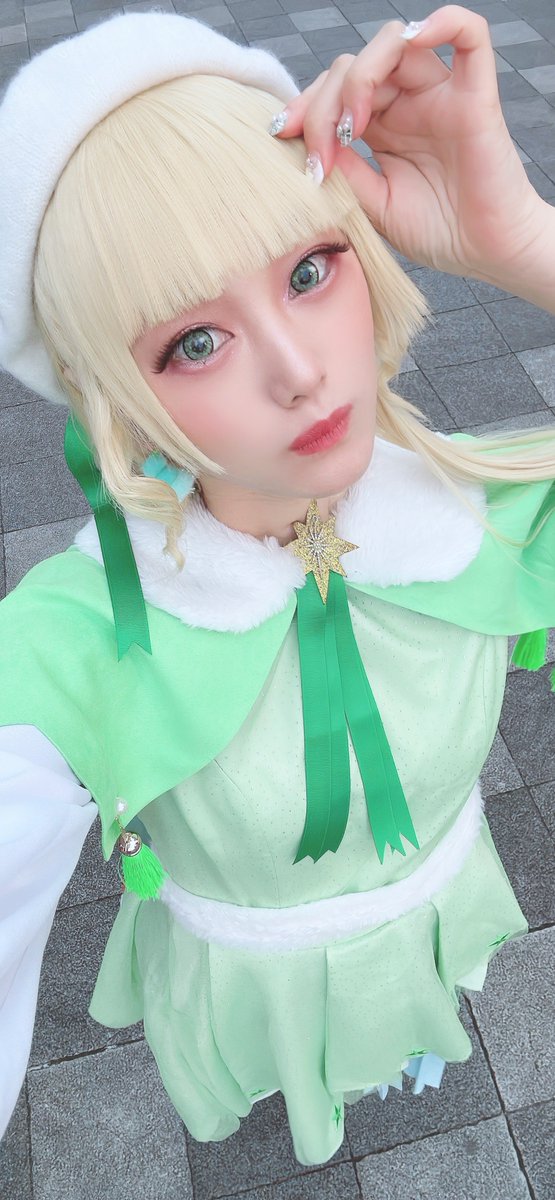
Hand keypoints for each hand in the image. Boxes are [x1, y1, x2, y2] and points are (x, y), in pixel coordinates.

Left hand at [274, 5, 547, 284]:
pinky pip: (469, 35)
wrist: (485, 255)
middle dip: (323, 103)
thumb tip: (305, 139)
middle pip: (353, 66)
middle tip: (320, 155)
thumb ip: (343, 168)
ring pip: (395, 44)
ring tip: (351, 125)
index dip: (305, 107)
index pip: (334, 91)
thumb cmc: (436, 233)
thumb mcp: (371, 204)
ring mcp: (440, 96)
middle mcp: (407, 103)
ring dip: (360, 76)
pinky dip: (444, 22)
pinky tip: (417, 40)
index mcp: (381, 126)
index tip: (283, 138)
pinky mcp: (475, 97)